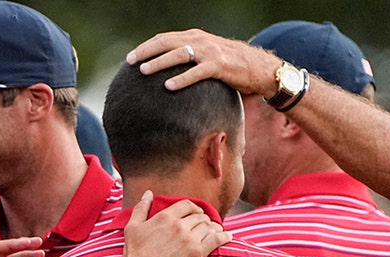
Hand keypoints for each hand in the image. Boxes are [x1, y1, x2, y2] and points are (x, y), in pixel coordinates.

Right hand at [116, 191, 230, 256]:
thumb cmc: (134, 254)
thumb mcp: (132, 227)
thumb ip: (141, 208)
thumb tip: (148, 193)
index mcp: (166, 216)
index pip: (188, 205)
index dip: (195, 208)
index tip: (198, 213)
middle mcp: (179, 225)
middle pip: (200, 216)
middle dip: (204, 219)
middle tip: (207, 225)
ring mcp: (189, 239)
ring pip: (209, 227)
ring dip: (214, 228)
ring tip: (217, 231)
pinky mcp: (197, 253)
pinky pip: (215, 240)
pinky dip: (223, 237)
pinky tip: (228, 237)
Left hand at [127, 29, 279, 96]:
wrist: (259, 68)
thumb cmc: (231, 67)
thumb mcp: (207, 58)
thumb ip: (190, 61)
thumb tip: (169, 75)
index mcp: (195, 37)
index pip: (164, 39)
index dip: (146, 47)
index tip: (130, 57)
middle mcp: (200, 41)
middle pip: (166, 43)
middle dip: (146, 52)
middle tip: (129, 62)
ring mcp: (210, 52)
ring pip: (178, 54)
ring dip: (159, 62)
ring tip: (143, 71)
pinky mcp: (220, 66)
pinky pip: (197, 72)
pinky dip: (182, 79)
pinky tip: (168, 86)